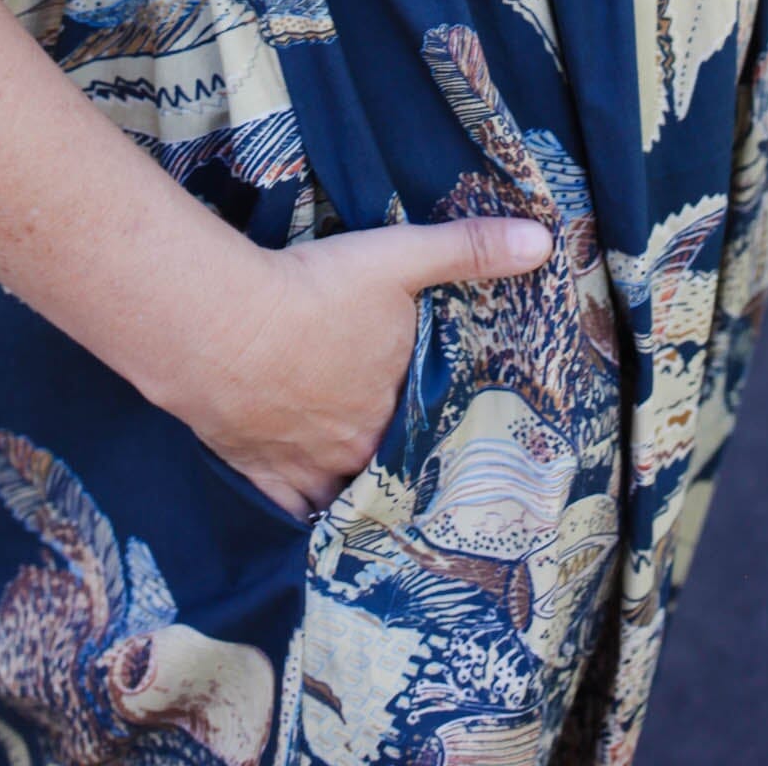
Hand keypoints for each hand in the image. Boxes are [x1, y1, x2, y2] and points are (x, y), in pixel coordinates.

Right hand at [163, 213, 553, 520]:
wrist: (222, 323)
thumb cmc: (316, 290)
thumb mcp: (400, 258)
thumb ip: (469, 249)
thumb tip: (545, 241)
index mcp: (398, 406)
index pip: (431, 429)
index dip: (439, 429)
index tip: (453, 436)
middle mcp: (359, 448)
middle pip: (388, 464)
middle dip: (400, 463)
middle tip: (413, 464)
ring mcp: (307, 466)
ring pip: (344, 495)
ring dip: (357, 492)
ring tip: (372, 494)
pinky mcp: (257, 472)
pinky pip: (288, 513)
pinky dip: (302, 519)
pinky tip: (311, 525)